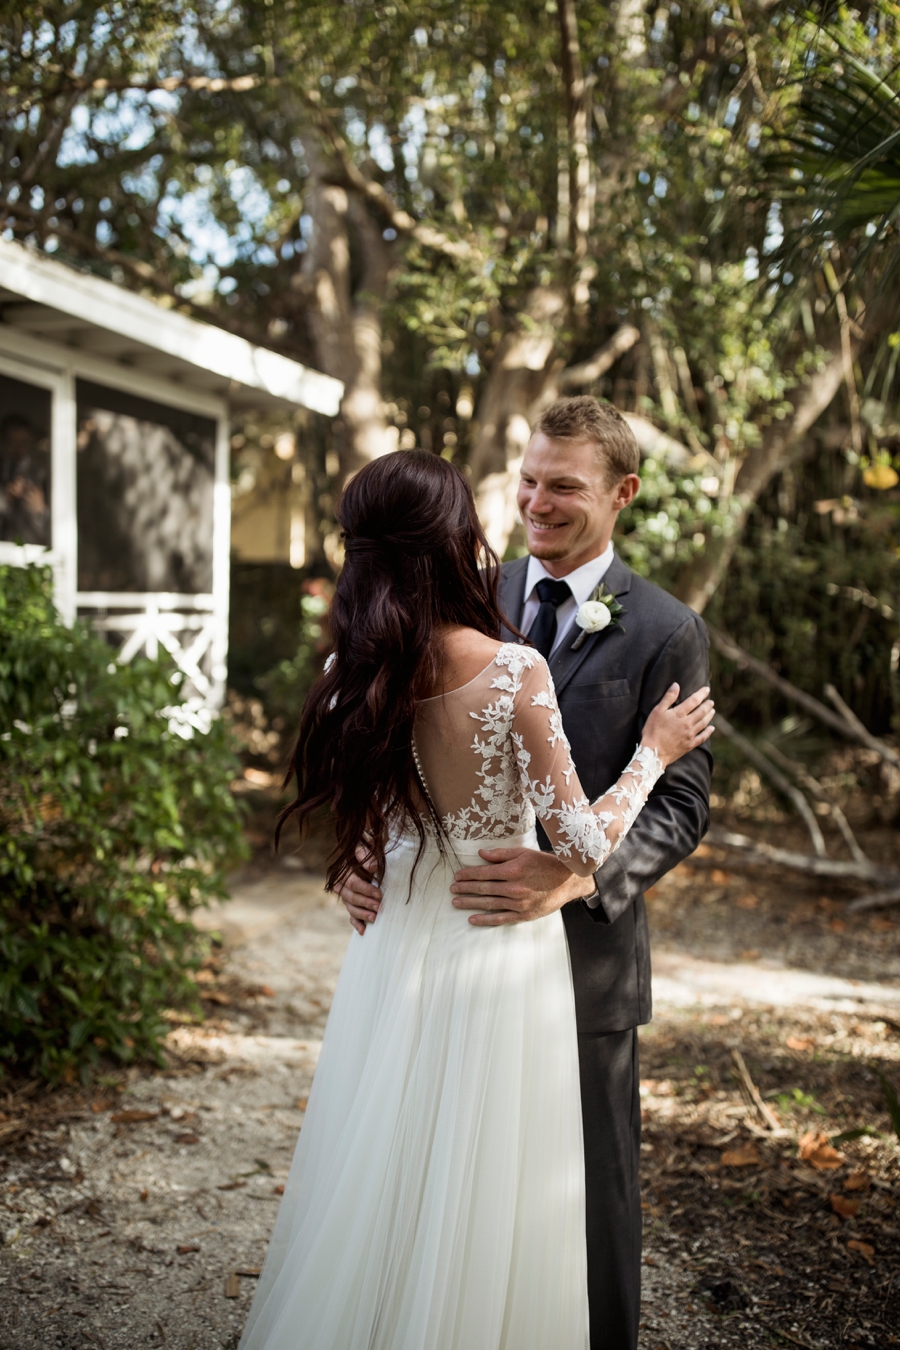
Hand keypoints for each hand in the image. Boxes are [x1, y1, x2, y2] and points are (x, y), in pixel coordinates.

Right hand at [333, 846, 381, 935]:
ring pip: (351, 908)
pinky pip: (351, 917)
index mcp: (344, 872)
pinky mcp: (351, 905)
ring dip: (363, 915)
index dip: (366, 890)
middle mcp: (342, 886)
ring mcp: (346, 897)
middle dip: (366, 903)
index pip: (353, 883)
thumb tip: (373, 867)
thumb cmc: (368, 853)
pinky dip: (357, 924)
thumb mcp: (366, 849)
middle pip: (351, 898)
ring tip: (375, 919)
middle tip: (379, 907)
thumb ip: (367, 855)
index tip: (379, 894)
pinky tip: (364, 931)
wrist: (366, 858)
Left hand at [451, 846, 591, 926]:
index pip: (484, 873)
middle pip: (483, 889)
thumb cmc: (545, 864)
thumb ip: (501, 854)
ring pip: (489, 904)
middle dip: (465, 889)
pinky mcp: (524, 915)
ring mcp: (518, 903)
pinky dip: (485, 920)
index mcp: (512, 870)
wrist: (567, 881)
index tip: (457, 876)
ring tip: (456, 902)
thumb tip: (481, 854)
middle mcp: (513, 888)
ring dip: (470, 903)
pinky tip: (472, 919)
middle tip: (452, 889)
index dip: (468, 875)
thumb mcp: (524, 853)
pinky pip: (501, 918)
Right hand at [641, 683, 713, 767]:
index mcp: (679, 714)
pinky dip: (708, 732)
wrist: (653, 752)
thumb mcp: (657, 711)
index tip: (707, 689)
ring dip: (709, 716)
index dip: (701, 694)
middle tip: (711, 701)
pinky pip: (702, 737)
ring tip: (712, 711)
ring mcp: (690, 735)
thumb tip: (676, 685)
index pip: (694, 700)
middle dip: (707, 705)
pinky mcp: (690, 745)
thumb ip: (668, 698)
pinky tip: (711, 728)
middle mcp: (687, 723)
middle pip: (701, 712)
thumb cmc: (652, 730)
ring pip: (704, 723)